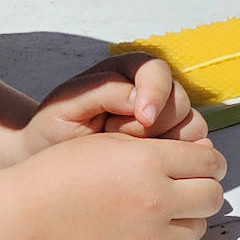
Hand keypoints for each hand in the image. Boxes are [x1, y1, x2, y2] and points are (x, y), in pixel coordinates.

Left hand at [0, 54, 204, 174]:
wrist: (47, 164)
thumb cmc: (54, 129)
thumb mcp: (68, 104)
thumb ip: (104, 90)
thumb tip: (139, 98)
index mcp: (127, 72)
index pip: (157, 70)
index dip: (156, 92)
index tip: (143, 118)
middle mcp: (150, 93)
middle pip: (180, 100)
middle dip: (156, 124)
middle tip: (118, 138)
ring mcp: (163, 123)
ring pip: (192, 127)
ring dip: (166, 145)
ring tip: (127, 155)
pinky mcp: (169, 150)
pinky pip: (192, 153)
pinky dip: (176, 162)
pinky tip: (145, 169)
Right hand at [5, 133, 225, 239]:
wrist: (27, 219)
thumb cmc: (63, 172)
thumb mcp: (111, 141)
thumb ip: (158, 146)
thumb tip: (200, 153)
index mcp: (148, 161)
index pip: (209, 160)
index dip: (210, 158)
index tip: (203, 159)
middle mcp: (155, 200)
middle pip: (213, 195)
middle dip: (205, 185)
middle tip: (190, 182)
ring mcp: (149, 237)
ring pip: (198, 226)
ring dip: (188, 214)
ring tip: (165, 205)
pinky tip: (149, 227)